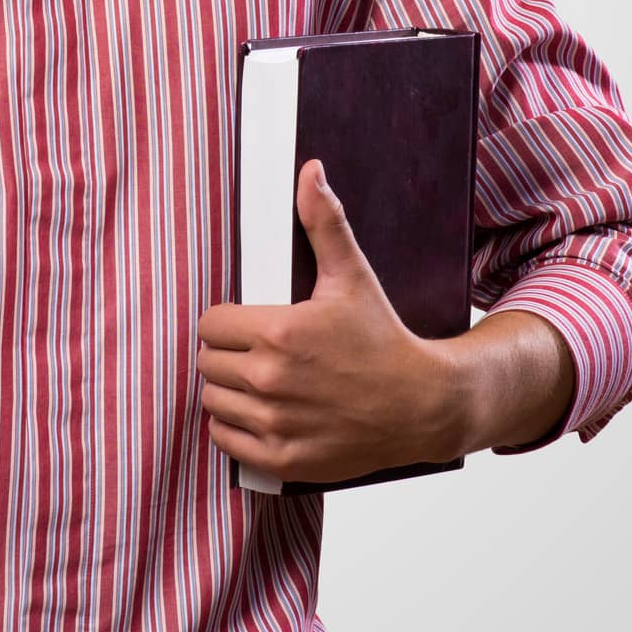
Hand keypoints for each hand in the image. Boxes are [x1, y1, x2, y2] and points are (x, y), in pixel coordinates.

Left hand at [196, 158, 459, 484]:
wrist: (423, 405)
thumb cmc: (383, 337)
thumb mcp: (351, 275)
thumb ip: (323, 222)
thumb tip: (310, 171)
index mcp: (279, 332)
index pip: (209, 323)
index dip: (225, 320)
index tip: (246, 323)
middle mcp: (271, 381)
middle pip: (207, 361)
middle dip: (225, 352)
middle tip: (253, 350)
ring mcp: (276, 425)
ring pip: (211, 400)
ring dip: (226, 390)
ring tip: (255, 380)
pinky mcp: (284, 460)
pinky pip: (225, 441)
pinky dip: (234, 428)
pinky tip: (258, 412)